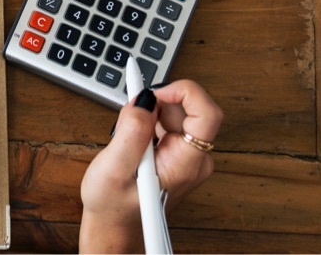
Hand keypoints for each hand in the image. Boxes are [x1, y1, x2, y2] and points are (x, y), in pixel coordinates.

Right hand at [79, 80, 221, 252]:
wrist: (114, 230)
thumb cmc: (113, 209)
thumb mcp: (113, 168)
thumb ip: (131, 132)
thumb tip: (144, 99)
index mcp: (185, 164)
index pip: (207, 114)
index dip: (182, 92)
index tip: (153, 92)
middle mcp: (193, 159)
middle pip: (185, 110)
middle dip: (153, 105)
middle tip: (126, 120)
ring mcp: (186, 156)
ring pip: (173, 115)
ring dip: (146, 116)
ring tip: (124, 141)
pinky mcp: (176, 154)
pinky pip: (166, 124)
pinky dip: (145, 124)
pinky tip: (130, 144)